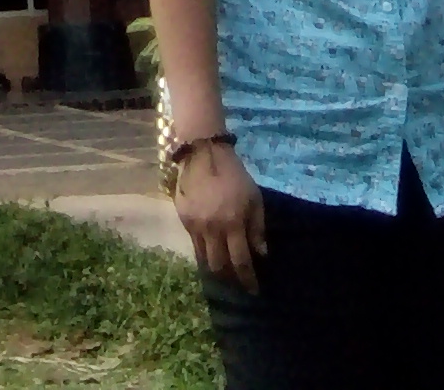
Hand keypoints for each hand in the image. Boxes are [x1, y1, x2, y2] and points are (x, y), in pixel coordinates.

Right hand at [174, 142, 267, 289]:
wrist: (204, 153)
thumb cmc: (235, 176)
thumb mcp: (254, 199)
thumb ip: (257, 228)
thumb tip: (260, 254)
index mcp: (233, 224)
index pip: (241, 261)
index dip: (248, 279)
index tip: (253, 290)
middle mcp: (212, 229)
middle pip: (219, 266)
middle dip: (229, 276)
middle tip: (236, 278)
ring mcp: (195, 225)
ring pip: (203, 258)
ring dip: (215, 265)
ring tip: (223, 266)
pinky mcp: (183, 219)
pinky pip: (194, 244)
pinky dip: (203, 250)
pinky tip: (210, 247)